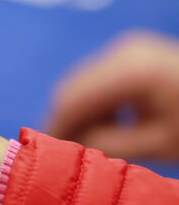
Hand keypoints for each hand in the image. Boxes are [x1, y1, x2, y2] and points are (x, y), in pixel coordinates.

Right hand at [46, 30, 178, 159]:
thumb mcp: (161, 144)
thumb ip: (110, 145)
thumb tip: (71, 145)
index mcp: (131, 70)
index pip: (72, 100)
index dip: (54, 128)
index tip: (44, 155)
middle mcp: (124, 51)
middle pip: (73, 88)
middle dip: (65, 121)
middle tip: (61, 154)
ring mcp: (130, 49)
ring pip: (84, 84)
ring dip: (81, 114)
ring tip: (87, 144)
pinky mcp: (136, 54)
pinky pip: (101, 79)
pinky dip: (96, 104)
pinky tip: (107, 126)